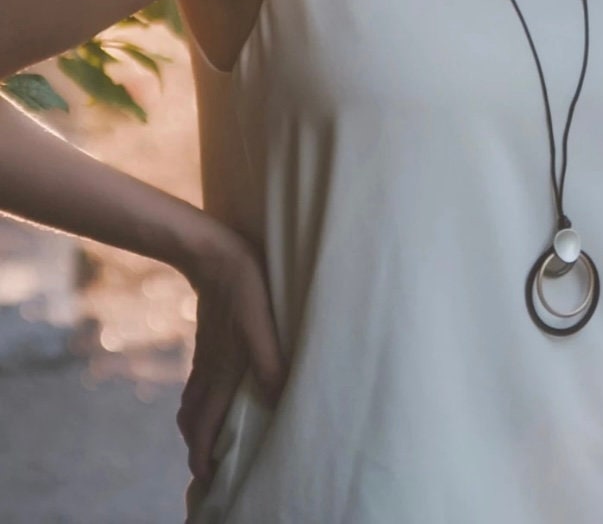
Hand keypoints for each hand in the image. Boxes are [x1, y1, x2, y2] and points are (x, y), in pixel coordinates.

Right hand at [176, 224, 284, 485]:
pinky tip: (220, 392)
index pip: (201, 427)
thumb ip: (269, 364)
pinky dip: (203, 401)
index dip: (201, 457)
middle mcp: (207, 370)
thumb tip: (276, 401)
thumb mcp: (261, 326)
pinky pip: (199, 382)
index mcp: (219, 373)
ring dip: (200, 425)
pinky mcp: (208, 340)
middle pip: (192, 420)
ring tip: (214, 437)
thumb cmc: (243, 289)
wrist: (213, 254)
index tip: (206, 481)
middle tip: (212, 465)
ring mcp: (205, 354)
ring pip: (194, 401)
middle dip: (197, 447)